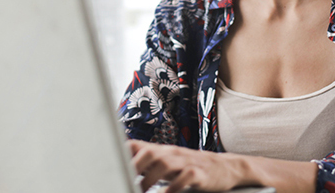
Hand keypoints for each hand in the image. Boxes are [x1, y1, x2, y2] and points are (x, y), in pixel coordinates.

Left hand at [128, 140, 252, 192]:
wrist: (226, 167)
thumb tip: (122, 167)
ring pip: (165, 164)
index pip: (138, 145)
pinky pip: (186, 177)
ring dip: (150, 178)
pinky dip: (174, 187)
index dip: (122, 153)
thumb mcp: (169, 163)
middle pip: (150, 152)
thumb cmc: (191, 167)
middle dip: (134, 167)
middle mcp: (173, 153)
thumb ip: (148, 163)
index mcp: (162, 151)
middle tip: (124, 180)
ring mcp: (187, 162)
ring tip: (141, 191)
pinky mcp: (201, 174)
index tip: (108, 165)